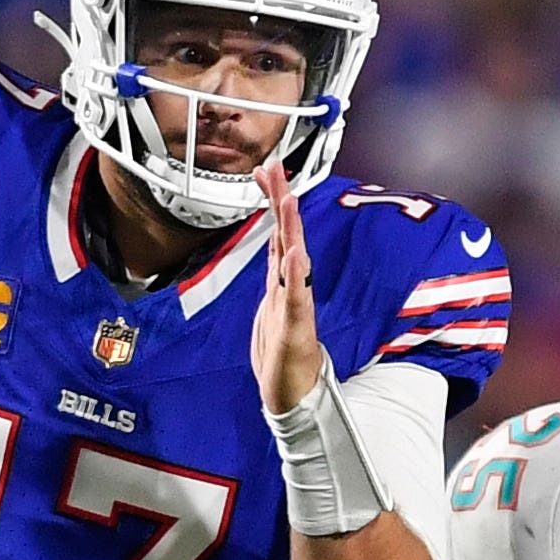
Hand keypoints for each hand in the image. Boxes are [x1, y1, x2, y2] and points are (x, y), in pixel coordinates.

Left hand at [250, 163, 322, 414]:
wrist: (292, 392)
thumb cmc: (282, 351)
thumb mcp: (272, 304)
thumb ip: (277, 275)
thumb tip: (279, 248)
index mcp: (281, 280)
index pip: (277, 232)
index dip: (271, 201)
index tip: (264, 170)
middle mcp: (289, 285)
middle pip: (286, 235)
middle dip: (280, 200)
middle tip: (275, 167)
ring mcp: (294, 304)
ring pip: (293, 260)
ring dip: (291, 229)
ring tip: (289, 200)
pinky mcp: (296, 326)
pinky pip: (296, 296)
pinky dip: (296, 274)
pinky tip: (296, 252)